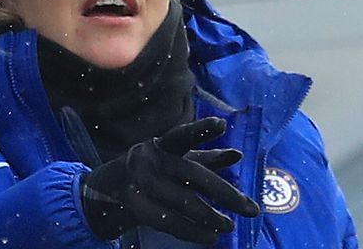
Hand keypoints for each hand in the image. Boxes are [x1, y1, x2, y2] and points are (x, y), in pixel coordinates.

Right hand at [80, 117, 258, 244]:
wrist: (110, 187)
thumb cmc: (153, 169)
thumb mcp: (177, 160)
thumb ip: (206, 157)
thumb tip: (237, 155)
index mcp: (162, 144)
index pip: (183, 136)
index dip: (201, 130)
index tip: (222, 124)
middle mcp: (150, 159)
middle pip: (192, 174)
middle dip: (225, 193)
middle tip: (252, 209)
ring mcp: (141, 182)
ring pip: (182, 200)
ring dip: (209, 216)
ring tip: (230, 225)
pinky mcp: (135, 205)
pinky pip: (167, 221)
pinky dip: (192, 231)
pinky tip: (211, 237)